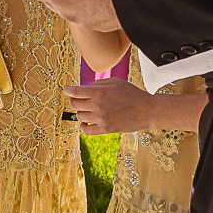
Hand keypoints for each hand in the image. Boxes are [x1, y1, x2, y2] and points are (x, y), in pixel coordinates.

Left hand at [64, 79, 206, 135]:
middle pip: (75, 104)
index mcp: (100, 92)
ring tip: (88, 109)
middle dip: (74, 100)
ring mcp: (100, 118)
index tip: (66, 90)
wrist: (147, 111)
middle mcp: (97, 106)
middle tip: (78, 99)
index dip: (68, 90)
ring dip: (81, 112)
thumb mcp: (116, 82)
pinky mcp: (105, 129)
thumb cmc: (133, 94)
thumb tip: (88, 87)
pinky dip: (83, 126)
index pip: (76, 92)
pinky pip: (86, 130)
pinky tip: (86, 122)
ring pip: (79, 116)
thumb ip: (100, 83)